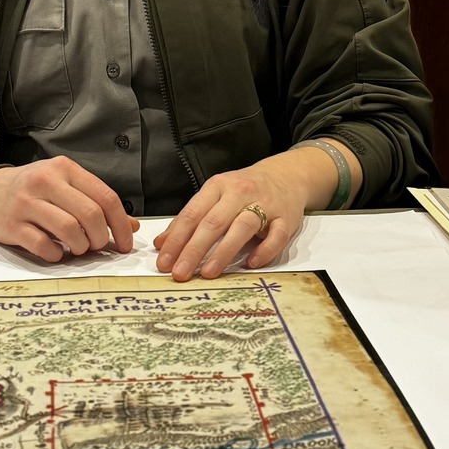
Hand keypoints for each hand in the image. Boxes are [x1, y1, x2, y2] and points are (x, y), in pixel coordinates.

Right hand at [0, 156, 137, 262]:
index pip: (106, 197)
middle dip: (100, 238)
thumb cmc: (34, 190)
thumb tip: (132, 227)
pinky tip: (56, 252)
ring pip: (69, 230)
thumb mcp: (66, 186)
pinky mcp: (11, 225)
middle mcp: (45, 181)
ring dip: (80, 247)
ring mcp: (26, 202)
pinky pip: (43, 246)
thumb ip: (97, 203)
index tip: (124, 244)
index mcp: (65, 169)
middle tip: (96, 246)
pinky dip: (56, 255)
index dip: (121, 225)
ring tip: (77, 249)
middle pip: (90, 214)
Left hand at [154, 154, 318, 280]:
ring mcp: (266, 205)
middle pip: (214, 222)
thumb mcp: (214, 196)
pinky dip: (264, 251)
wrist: (287, 175)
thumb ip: (190, 219)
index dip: (176, 239)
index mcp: (218, 186)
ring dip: (224, 251)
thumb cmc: (245, 190)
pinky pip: (276, 236)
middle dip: (194, 249)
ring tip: (208, 273)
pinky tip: (250, 264)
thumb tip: (161, 244)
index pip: (192, 214)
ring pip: (242, 227)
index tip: (164, 261)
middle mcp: (240, 193)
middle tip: (180, 272)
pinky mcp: (287, 218)